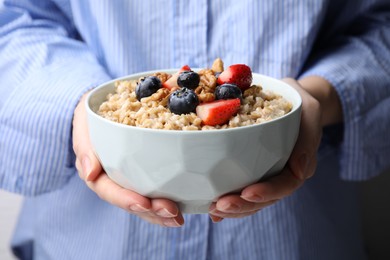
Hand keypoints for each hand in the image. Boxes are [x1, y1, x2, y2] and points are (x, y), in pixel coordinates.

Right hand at [72, 93, 183, 226]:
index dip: (125, 199)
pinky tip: (181, 209)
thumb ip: (84, 145)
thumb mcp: (84, 122)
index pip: (108, 190)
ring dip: (160, 213)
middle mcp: (111, 180)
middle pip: (129, 201)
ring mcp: (127, 180)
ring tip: (178, 218)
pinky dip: (165, 202)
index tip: (144, 204)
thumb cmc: (92, 115)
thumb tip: (89, 173)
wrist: (103, 108)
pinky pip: (152, 192)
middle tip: (171, 212)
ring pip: (142, 203)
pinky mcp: (141, 175)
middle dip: (150, 210)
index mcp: (95, 171)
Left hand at [209, 78, 323, 221]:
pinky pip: (240, 188)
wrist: (288, 97)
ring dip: (233, 208)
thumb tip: (301, 173)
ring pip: (251, 200)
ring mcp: (266, 174)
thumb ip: (308, 137)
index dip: (267, 192)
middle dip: (243, 205)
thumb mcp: (309, 111)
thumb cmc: (298, 103)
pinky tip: (209, 208)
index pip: (285, 184)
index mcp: (297, 164)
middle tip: (219, 206)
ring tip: (212, 208)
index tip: (247, 193)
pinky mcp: (252, 169)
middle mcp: (281, 174)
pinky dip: (226, 199)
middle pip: (264, 198)